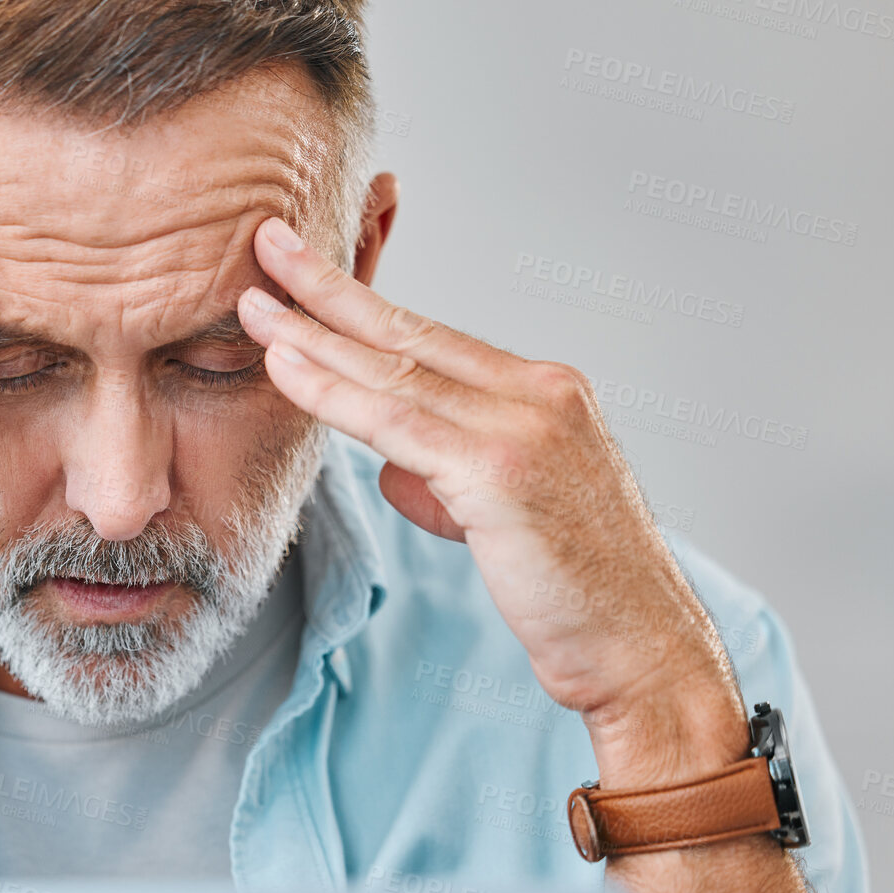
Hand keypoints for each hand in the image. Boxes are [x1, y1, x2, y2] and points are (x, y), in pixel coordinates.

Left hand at [236, 217, 746, 783]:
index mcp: (547, 391)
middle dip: (327, 285)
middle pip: (408, 331)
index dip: (362, 302)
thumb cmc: (577, 590)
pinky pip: (393, 422)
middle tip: (268, 242)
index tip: (307, 268)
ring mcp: (523, 426)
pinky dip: (330, 391)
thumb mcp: (507, 513)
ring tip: (253, 303)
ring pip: (392, 370)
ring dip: (312, 333)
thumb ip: (448, 475)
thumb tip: (392, 463)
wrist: (640, 650)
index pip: (433, 336)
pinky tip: (283, 366)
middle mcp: (540, 393)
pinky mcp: (500, 470)